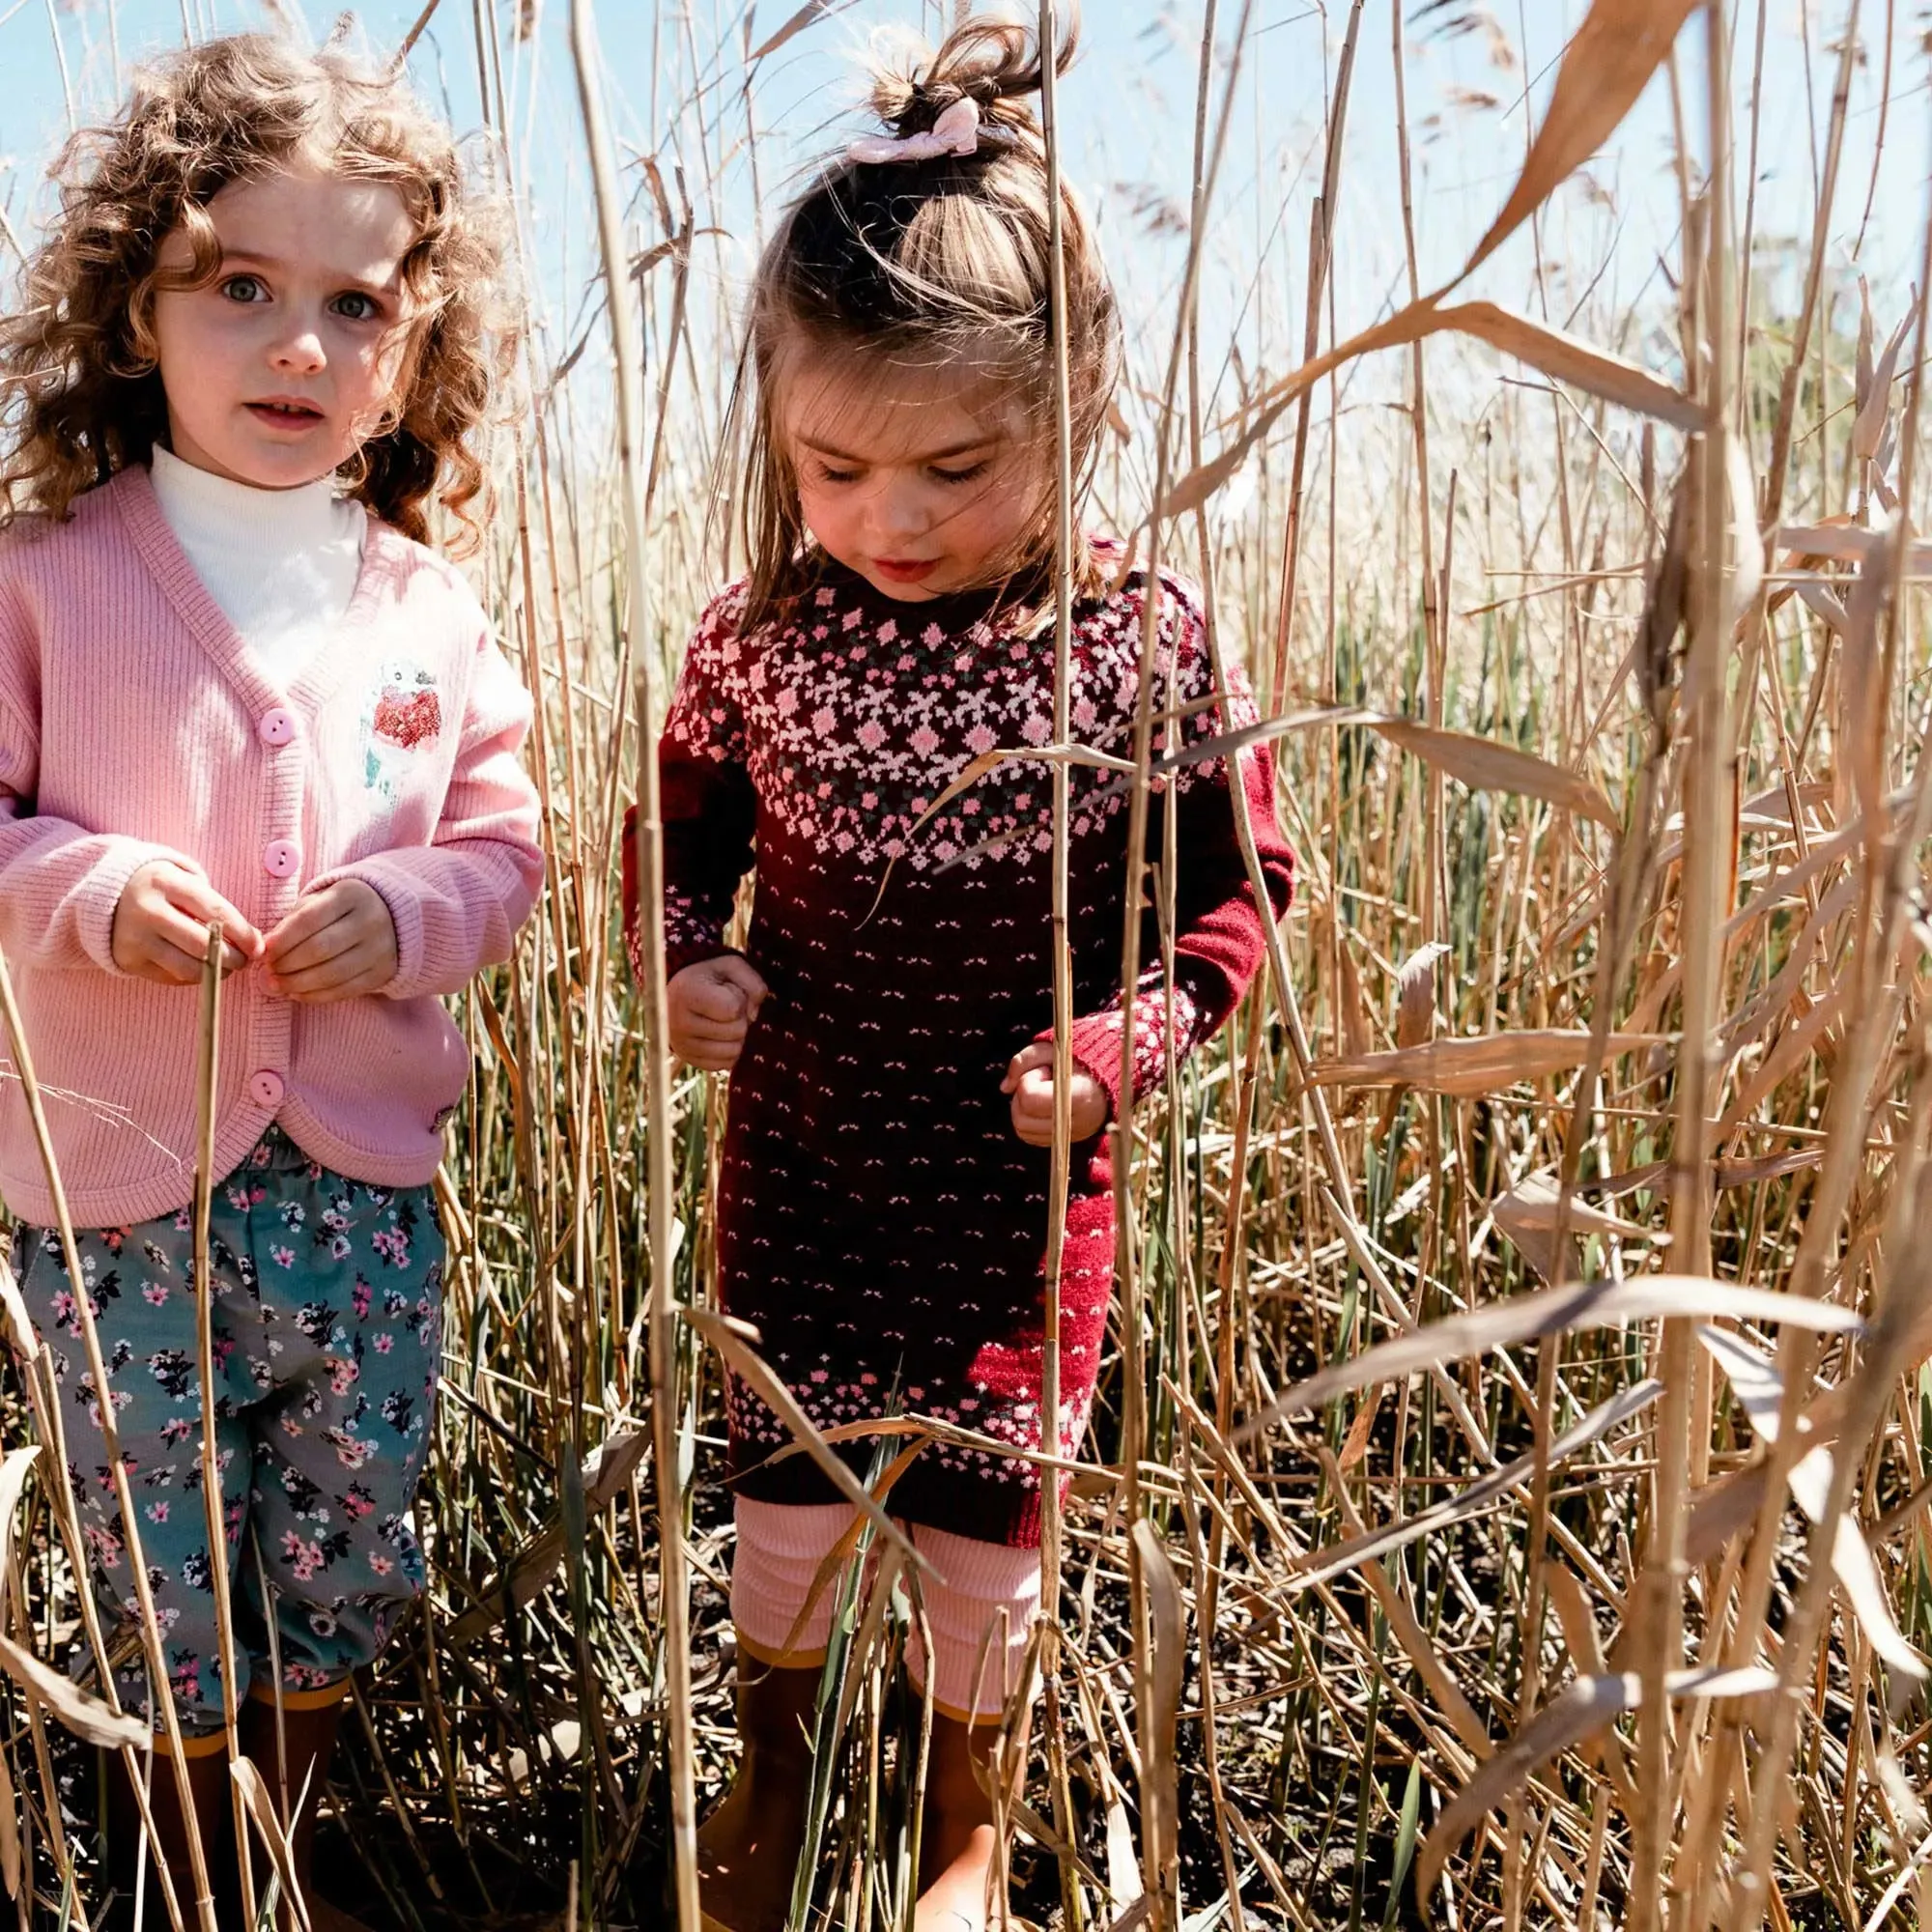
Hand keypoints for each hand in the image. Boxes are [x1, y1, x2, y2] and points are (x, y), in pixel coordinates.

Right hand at [111, 861, 262, 985]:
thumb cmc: (164, 890)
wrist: (109, 894)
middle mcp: (148, 910)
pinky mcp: (128, 959)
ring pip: (188, 968)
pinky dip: (193, 978)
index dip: (244, 934)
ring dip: (216, 973)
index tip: (258, 948)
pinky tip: (201, 969)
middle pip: (204, 945)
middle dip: (233, 958)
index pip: (217, 913)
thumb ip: (218, 908)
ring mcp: (135, 937)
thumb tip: (254, 941)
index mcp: (167, 883)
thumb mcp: (186, 884)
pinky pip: (171, 978)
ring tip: (226, 967)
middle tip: (244, 961)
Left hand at [263, 880, 398, 1002]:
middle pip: (320, 948)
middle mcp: (371, 920)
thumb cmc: (340, 911)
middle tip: (267, 972)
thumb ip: (291, 923)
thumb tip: (265, 953)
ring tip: (277, 985)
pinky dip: (316, 995)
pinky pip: (345, 990)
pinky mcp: (383, 972)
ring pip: (332, 973)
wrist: (389, 919)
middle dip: (287, 964)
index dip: (282, 939)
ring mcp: (380, 948)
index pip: (309, 920)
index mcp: (351, 895)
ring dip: (297, 983)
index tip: (264, 952)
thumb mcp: (319, 903)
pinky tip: (297, 993)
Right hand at [668, 955, 769, 1071]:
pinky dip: (729, 1050)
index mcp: (687, 993)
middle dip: (740, 1018)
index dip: (739, 997)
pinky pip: (725, 1064)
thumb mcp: (733, 966)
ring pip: (733, 1052)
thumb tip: (752, 1017)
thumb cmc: (709, 976)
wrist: (679, 990)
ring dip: (736, 1036)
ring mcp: (681, 1044)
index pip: (733, 1009)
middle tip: (724, 1005)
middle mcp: (678, 1022)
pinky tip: (719, 1034)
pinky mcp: (687, 1059)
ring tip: (722, 1020)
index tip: (725, 989)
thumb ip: (753, 984)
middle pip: (736, 1032)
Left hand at [1001, 1042, 1107, 1146]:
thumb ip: (1024, 1061)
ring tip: (1042, 1091)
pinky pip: (1029, 1136)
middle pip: (1020, 1118)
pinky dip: (1027, 1119)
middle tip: (1042, 1080)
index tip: (1047, 1070)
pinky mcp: (1063, 1142)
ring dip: (1022, 1108)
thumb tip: (1004, 1088)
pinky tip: (1042, 1104)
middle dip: (1022, 1095)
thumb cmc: (1080, 1059)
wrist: (1109, 1078)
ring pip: (1021, 1129)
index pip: (1029, 1097)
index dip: (1029, 1079)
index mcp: (1078, 1097)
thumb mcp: (1054, 1049)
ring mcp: (1069, 1137)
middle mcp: (1074, 1124)